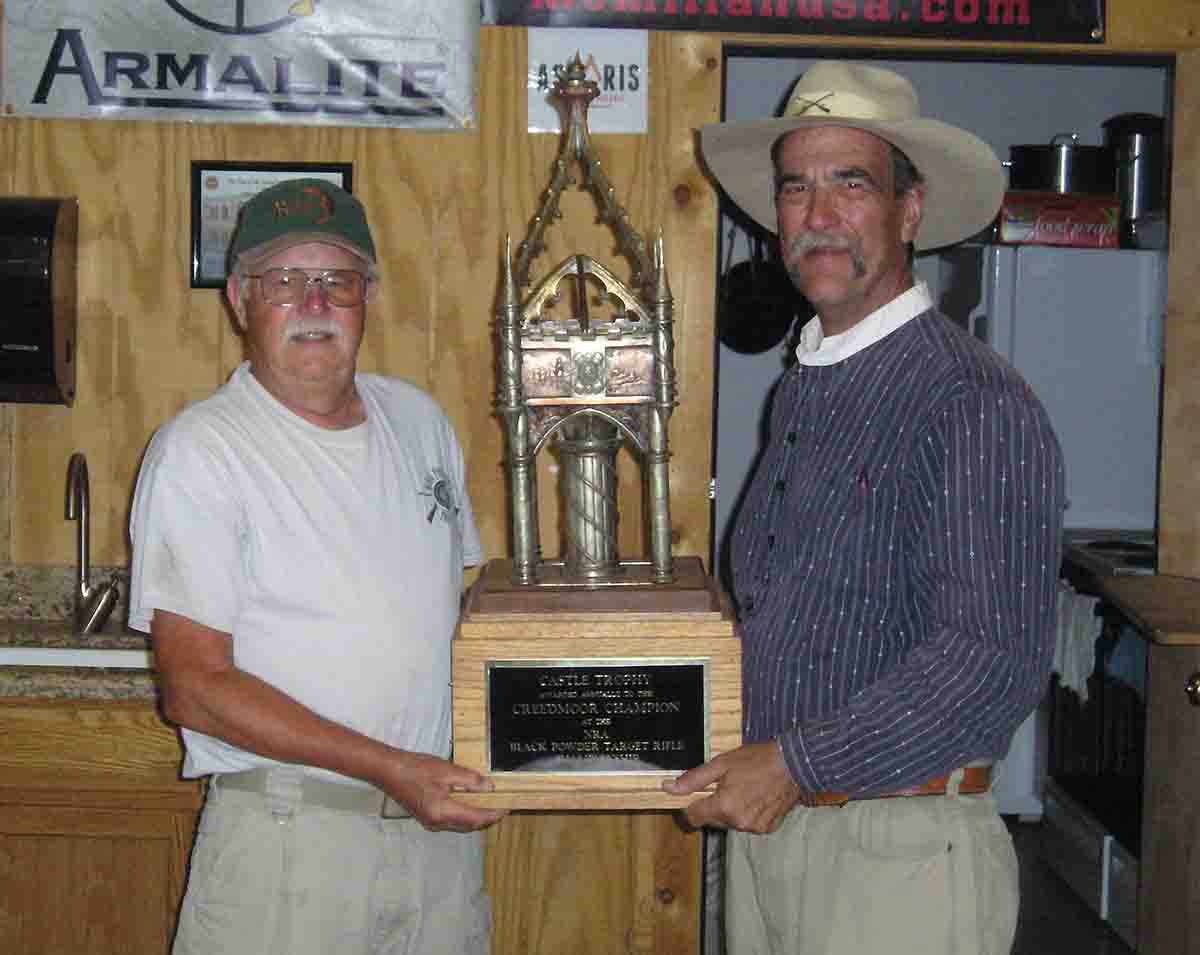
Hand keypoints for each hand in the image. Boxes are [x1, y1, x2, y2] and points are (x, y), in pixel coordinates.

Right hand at [378, 753, 506, 832]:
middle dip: (486, 818)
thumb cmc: (415, 769)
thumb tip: (490, 788)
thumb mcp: (446, 771)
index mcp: (442, 812)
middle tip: (501, 807)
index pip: (475, 818)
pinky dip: (464, 815)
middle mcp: (437, 823)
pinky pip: (451, 821)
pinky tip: (469, 803)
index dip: (493, 814)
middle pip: (468, 825)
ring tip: (489, 806)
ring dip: (475, 817)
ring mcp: (430, 822)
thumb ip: (470, 780)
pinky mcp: (426, 817)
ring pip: (460, 824)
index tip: (507, 808)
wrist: (388, 771)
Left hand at [662, 741, 800, 832]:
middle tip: (727, 784)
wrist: (793, 764)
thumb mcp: (721, 764)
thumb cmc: (757, 760)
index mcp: (724, 806)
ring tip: (744, 788)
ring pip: (730, 822)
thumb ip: (694, 779)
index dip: (693, 804)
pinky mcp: (767, 828)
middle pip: (713, 819)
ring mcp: (754, 827)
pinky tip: (756, 797)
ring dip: (732, 809)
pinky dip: (748, 813)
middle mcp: (738, 822)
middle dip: (715, 804)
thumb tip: (669, 788)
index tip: (699, 794)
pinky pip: (748, 824)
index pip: (694, 816)